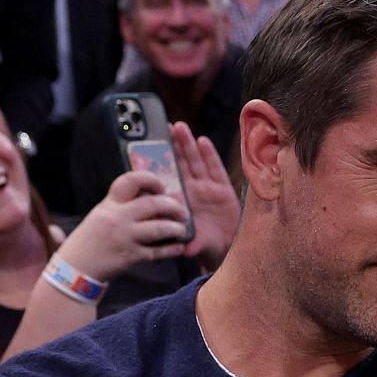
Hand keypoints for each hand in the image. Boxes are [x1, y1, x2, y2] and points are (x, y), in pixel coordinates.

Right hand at [57, 170, 192, 280]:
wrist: (75, 267)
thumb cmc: (89, 240)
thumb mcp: (100, 215)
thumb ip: (120, 207)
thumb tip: (149, 199)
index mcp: (109, 204)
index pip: (130, 181)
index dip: (150, 179)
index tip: (161, 187)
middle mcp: (117, 217)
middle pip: (152, 204)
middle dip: (171, 205)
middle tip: (181, 211)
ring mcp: (125, 237)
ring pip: (159, 228)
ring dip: (175, 228)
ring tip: (181, 229)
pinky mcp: (130, 256)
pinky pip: (157, 251)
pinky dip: (171, 249)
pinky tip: (179, 248)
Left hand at [171, 120, 239, 269]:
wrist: (227, 248)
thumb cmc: (207, 245)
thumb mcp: (198, 245)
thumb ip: (194, 244)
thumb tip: (186, 250)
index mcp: (181, 200)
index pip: (169, 177)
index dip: (161, 162)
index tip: (150, 146)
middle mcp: (192, 190)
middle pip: (181, 163)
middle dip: (174, 145)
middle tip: (164, 126)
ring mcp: (207, 188)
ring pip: (195, 162)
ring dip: (187, 144)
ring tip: (179, 127)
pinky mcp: (223, 189)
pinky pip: (215, 169)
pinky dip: (209, 155)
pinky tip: (203, 142)